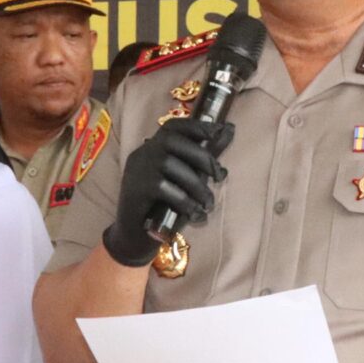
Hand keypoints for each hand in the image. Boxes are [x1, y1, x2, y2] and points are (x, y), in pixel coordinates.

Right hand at [102, 117, 234, 266]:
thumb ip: (204, 157)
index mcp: (152, 148)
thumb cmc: (163, 208)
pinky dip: (184, 200)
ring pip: (169, 164)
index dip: (195, 125)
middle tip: (218, 176)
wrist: (134, 237)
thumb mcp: (187, 180)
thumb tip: (229, 131)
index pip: (172, 126)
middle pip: (172, 141)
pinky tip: (194, 214)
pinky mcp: (135, 190)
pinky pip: (163, 188)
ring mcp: (136, 171)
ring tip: (208, 203)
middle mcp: (142, 154)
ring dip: (196, 184)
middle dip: (201, 156)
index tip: (218, 131)